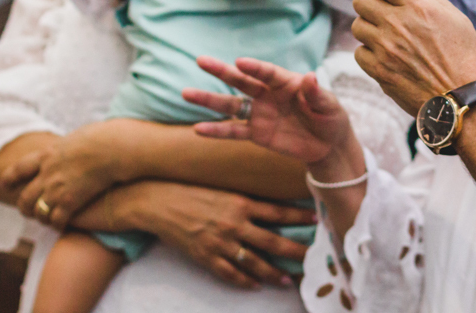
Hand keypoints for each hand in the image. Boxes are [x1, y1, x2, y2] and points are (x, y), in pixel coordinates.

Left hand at [7, 121, 127, 228]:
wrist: (113, 148)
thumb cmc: (104, 137)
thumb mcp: (78, 137)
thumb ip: (68, 145)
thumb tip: (73, 142)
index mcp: (47, 154)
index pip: (18, 170)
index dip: (9, 180)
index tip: (4, 186)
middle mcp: (46, 173)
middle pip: (24, 198)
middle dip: (24, 207)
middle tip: (29, 211)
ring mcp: (56, 188)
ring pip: (38, 212)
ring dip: (41, 217)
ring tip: (47, 220)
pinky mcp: (70, 201)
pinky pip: (55, 220)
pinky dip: (57, 224)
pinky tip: (62, 225)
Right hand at [116, 180, 313, 288]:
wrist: (158, 202)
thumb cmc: (191, 190)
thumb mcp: (223, 189)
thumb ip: (245, 200)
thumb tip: (268, 207)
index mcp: (240, 203)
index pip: (278, 211)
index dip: (299, 216)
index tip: (317, 219)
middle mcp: (234, 224)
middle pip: (272, 241)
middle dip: (295, 251)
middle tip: (312, 258)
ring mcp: (220, 243)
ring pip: (254, 263)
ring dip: (273, 274)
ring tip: (288, 281)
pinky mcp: (205, 257)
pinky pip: (230, 273)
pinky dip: (244, 281)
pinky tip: (255, 285)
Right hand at [184, 57, 352, 167]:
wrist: (328, 144)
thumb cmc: (330, 117)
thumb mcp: (329, 105)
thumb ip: (317, 93)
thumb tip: (311, 76)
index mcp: (286, 82)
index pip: (267, 72)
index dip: (254, 67)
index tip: (240, 62)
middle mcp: (268, 94)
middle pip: (241, 81)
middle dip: (222, 71)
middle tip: (201, 60)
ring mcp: (260, 113)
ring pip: (231, 105)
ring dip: (209, 100)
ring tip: (186, 93)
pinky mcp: (256, 133)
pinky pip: (233, 131)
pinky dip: (217, 131)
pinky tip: (198, 129)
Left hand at [351, 0, 475, 114]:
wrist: (460, 101)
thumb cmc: (464, 59)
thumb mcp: (456, 18)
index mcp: (417, 6)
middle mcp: (396, 24)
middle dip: (371, 0)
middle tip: (384, 9)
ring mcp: (384, 49)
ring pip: (357, 25)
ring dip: (369, 27)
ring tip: (388, 36)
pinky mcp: (378, 71)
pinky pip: (359, 52)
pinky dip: (369, 52)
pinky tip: (387, 55)